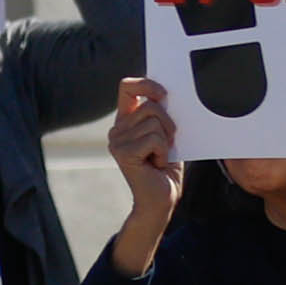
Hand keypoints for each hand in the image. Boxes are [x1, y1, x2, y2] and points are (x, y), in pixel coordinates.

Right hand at [105, 77, 182, 267]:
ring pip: (154, 122)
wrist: (162, 199)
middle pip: (150, 105)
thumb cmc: (166, 166)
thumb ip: (160, 114)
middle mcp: (117, 129)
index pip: (128, 86)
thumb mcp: (165, 133)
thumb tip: (167, 92)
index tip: (164, 94)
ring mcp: (117, 141)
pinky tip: (156, 165)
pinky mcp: (123, 153)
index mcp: (126, 120)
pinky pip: (154, 138)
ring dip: (166, 141)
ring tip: (158, 157)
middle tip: (165, 145)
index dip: (147, 84)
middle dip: (168, 124)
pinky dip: (163, 151)